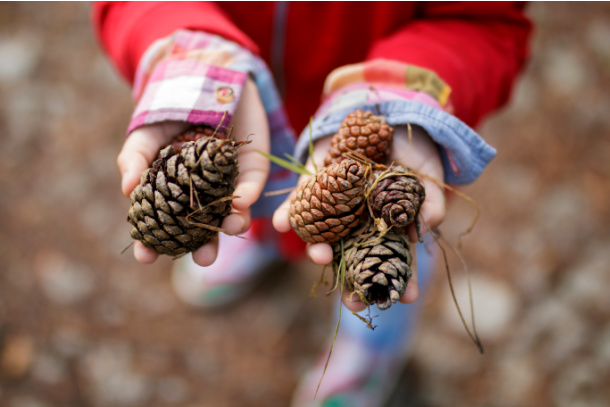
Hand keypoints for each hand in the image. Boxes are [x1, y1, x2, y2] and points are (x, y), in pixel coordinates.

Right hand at [117, 78, 269, 264]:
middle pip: (202, 229)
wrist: (206, 77)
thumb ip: (135, 159)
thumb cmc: (170, 110)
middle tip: (203, 259)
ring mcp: (228, 183)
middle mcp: (202, 194)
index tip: (145, 257)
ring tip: (231, 229)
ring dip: (233, 224)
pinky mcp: (252, 167)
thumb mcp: (146, 133)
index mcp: (173, 193)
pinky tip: (241, 202)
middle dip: (204, 247)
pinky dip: (247, 194)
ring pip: (232, 212)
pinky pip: (252, 184)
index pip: (162, 225)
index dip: (152, 242)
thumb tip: (127, 190)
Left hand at [272, 125, 445, 310]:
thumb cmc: (414, 154)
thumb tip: (423, 230)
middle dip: (353, 282)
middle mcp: (359, 224)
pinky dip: (289, 213)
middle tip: (355, 303)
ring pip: (324, 236)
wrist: (389, 118)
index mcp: (387, 228)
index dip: (400, 281)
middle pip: (354, 259)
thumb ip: (429, 203)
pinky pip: (299, 203)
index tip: (404, 299)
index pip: (393, 261)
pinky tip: (281, 223)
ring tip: (320, 257)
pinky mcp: (315, 186)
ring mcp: (336, 208)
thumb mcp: (428, 176)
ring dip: (318, 249)